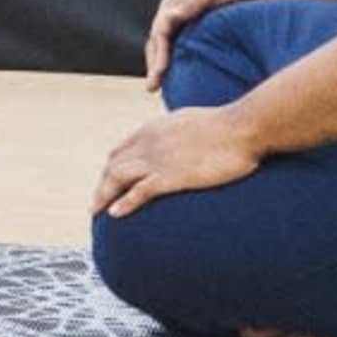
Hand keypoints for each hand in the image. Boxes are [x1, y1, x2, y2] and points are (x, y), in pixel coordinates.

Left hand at [92, 104, 261, 217]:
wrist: (242, 128)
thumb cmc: (226, 125)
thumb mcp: (190, 122)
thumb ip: (176, 132)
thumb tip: (179, 141)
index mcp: (152, 129)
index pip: (120, 151)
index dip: (111, 167)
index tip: (107, 181)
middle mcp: (148, 143)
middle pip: (113, 166)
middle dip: (102, 185)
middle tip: (95, 203)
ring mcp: (158, 160)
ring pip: (117, 178)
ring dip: (103, 196)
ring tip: (95, 211)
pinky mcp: (171, 177)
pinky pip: (139, 192)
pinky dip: (124, 203)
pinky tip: (114, 214)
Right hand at [144, 0, 252, 89]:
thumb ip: (192, 4)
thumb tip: (172, 16)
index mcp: (171, 5)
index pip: (159, 32)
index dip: (159, 52)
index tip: (161, 70)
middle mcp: (169, 16)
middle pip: (155, 44)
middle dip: (153, 65)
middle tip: (151, 88)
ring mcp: (177, 25)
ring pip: (161, 49)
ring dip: (156, 67)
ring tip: (154, 89)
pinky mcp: (187, 32)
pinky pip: (174, 50)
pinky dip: (170, 64)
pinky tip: (172, 80)